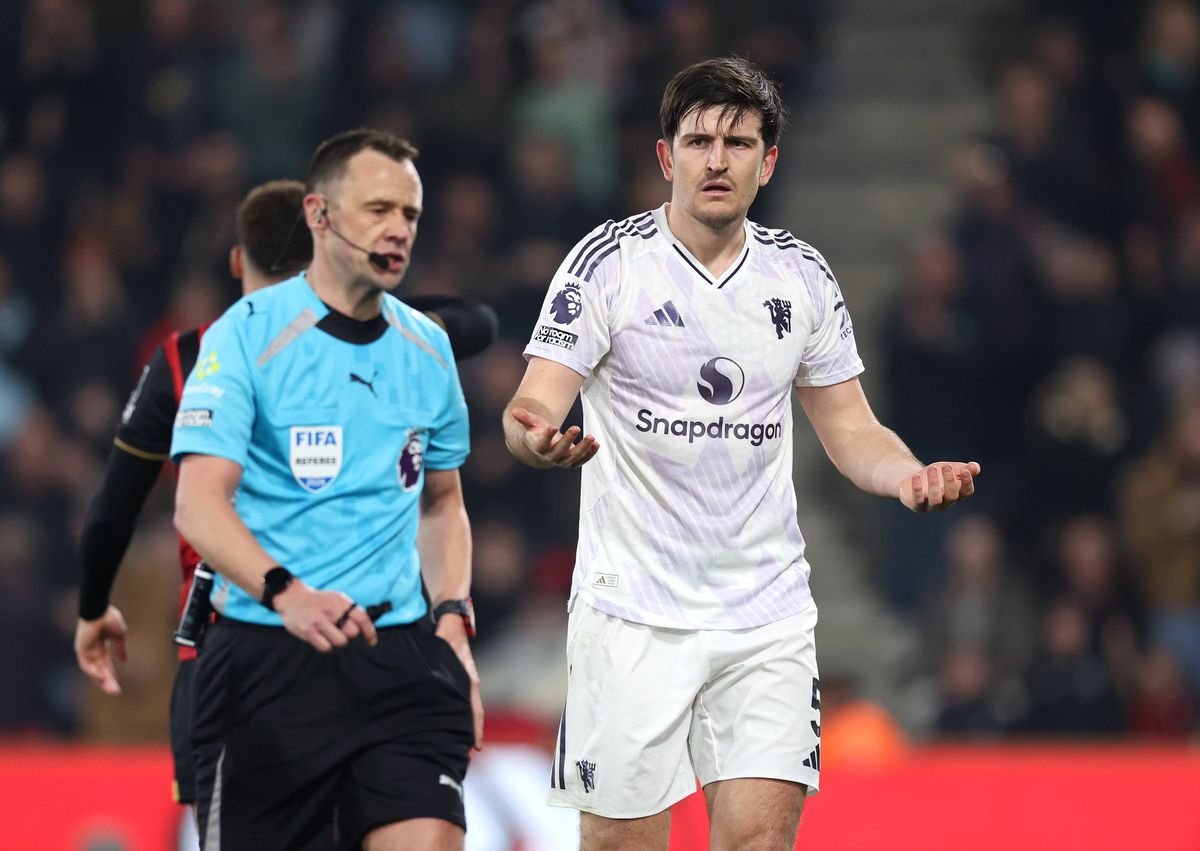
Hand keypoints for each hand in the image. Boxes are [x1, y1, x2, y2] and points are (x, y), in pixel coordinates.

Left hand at [74, 606, 127, 695]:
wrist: (99, 610)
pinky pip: (86, 665)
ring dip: (102, 680)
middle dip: (107, 682)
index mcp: (101, 648)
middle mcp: (92, 651)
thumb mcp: (119, 636)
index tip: (117, 686)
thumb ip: (120, 648)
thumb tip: (124, 660)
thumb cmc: (109, 619)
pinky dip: (94, 672)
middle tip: (115, 692)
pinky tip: (102, 677)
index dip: (111, 675)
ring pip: (93, 671)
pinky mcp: (80, 649)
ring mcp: (85, 651)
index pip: (105, 666)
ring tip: (111, 688)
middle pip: (99, 671)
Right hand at [273, 581, 378, 651]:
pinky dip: (327, 647)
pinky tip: (322, 640)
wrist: (292, 597)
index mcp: (341, 601)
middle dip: (350, 637)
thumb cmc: (317, 602)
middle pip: (353, 632)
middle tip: (341, 633)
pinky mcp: (308, 631)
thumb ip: (349, 610)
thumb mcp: (335, 599)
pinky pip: (326, 647)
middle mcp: (331, 610)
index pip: (362, 618)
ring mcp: (319, 620)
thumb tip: (365, 627)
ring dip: (338, 643)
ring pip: (341, 642)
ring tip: (331, 637)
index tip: (371, 641)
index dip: (369, 632)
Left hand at [436, 615, 484, 750]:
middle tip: (462, 757)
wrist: (450, 616)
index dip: (474, 728)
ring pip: (459, 708)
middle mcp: (466, 682)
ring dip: (457, 726)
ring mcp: (459, 681)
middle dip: (465, 734)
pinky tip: (439, 725)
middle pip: (468, 714)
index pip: (474, 708)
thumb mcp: (446, 637)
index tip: (476, 747)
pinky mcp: (451, 679)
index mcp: (468, 678)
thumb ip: (442, 646)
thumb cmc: (449, 627)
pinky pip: (452, 700)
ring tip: (450, 747)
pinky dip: (449, 715)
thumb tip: (434, 660)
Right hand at [509, 406, 598, 468]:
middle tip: (576, 427)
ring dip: (583, 448)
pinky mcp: (572, 462)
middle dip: (568, 440)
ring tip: (591, 437)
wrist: (543, 448)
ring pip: (572, 458)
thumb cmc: (536, 432)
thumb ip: (524, 417)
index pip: (542, 443)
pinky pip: (581, 460)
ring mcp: (561, 461)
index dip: (547, 436)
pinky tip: (596, 444)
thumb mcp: (531, 423)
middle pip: (559, 451)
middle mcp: (550, 456)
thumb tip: (514, 411)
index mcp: (538, 447)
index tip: (552, 426)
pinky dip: (589, 453)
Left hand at [899, 461, 980, 512]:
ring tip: (932, 469)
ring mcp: (931, 507)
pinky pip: (918, 500)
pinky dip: (917, 489)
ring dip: (934, 484)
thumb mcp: (951, 468)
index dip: (967, 482)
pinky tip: (916, 476)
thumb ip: (965, 468)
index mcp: (957, 494)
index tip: (965, 470)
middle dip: (950, 481)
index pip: (967, 492)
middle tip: (946, 466)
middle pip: (952, 496)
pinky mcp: (917, 506)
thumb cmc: (936, 474)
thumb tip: (975, 467)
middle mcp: (946, 503)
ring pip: (936, 499)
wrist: (913, 478)